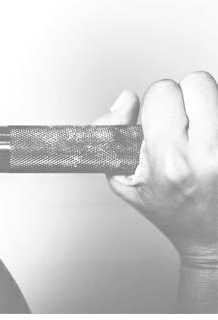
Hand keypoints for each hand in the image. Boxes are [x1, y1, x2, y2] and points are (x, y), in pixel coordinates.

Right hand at [94, 71, 217, 267]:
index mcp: (170, 159)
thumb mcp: (122, 178)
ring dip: (207, 105)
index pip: (162, 91)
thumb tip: (126, 98)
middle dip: (185, 99)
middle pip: (195, 81)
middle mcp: (208, 153)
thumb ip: (111, 132)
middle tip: (183, 126)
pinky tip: (214, 142)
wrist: (212, 238)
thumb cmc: (170, 209)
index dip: (156, 105)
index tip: (158, 124)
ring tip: (202, 134)